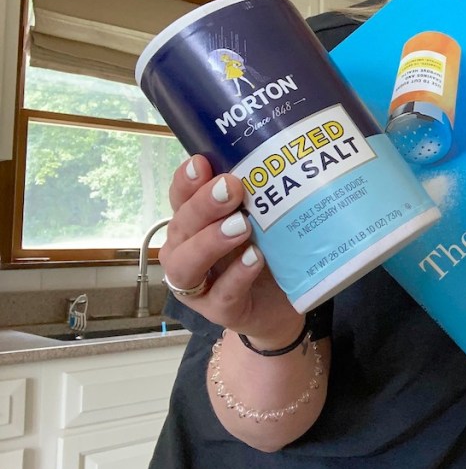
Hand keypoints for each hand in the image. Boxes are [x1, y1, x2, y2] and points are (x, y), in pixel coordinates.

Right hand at [158, 155, 303, 347]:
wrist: (282, 305)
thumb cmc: (264, 254)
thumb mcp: (260, 221)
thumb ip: (255, 196)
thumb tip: (272, 157)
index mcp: (192, 225)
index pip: (180, 198)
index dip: (186, 181)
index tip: (201, 162)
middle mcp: (185, 253)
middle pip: (181, 226)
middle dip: (204, 205)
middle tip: (231, 188)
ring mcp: (199, 285)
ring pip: (187, 264)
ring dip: (211, 241)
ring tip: (241, 225)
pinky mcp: (220, 311)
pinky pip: (223, 294)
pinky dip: (238, 275)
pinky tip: (255, 258)